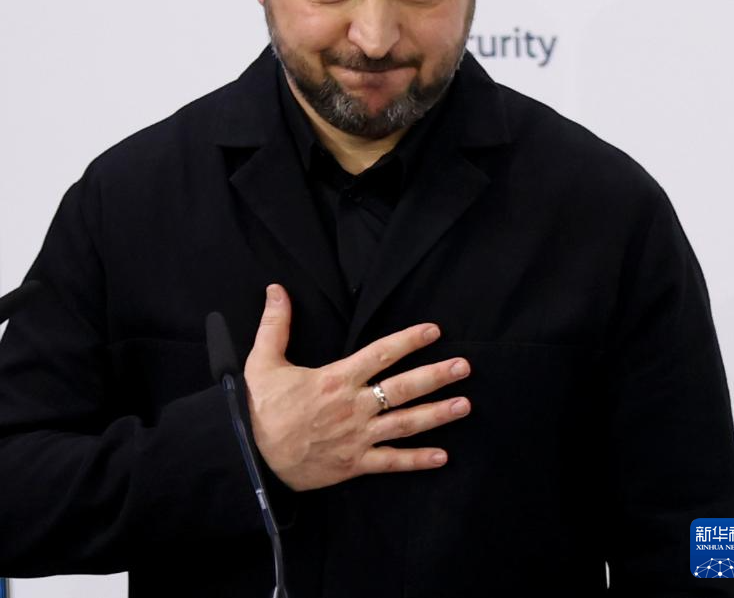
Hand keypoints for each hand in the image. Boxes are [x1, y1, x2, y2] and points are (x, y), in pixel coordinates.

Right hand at [243, 283, 471, 491]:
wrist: (248, 455)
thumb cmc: (258, 407)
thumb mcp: (262, 361)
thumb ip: (275, 324)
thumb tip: (276, 289)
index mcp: (336, 379)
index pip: (381, 354)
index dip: (409, 340)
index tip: (433, 330)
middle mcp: (353, 406)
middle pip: (403, 388)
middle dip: (436, 376)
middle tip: (464, 366)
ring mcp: (357, 437)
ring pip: (405, 424)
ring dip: (437, 414)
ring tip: (465, 404)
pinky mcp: (354, 464)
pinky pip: (391, 462)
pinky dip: (417, 461)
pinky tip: (442, 457)